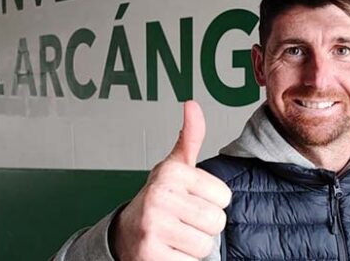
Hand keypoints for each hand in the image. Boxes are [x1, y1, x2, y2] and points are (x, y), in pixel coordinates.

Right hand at [112, 101, 231, 259]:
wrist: (125, 233)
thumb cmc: (158, 199)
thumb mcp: (174, 166)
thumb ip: (190, 137)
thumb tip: (192, 105)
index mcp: (171, 173)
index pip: (224, 196)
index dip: (212, 202)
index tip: (191, 201)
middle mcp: (159, 196)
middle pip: (217, 221)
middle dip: (204, 227)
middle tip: (184, 222)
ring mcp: (153, 225)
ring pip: (206, 245)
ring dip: (194, 246)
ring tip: (177, 236)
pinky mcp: (151, 254)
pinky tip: (169, 251)